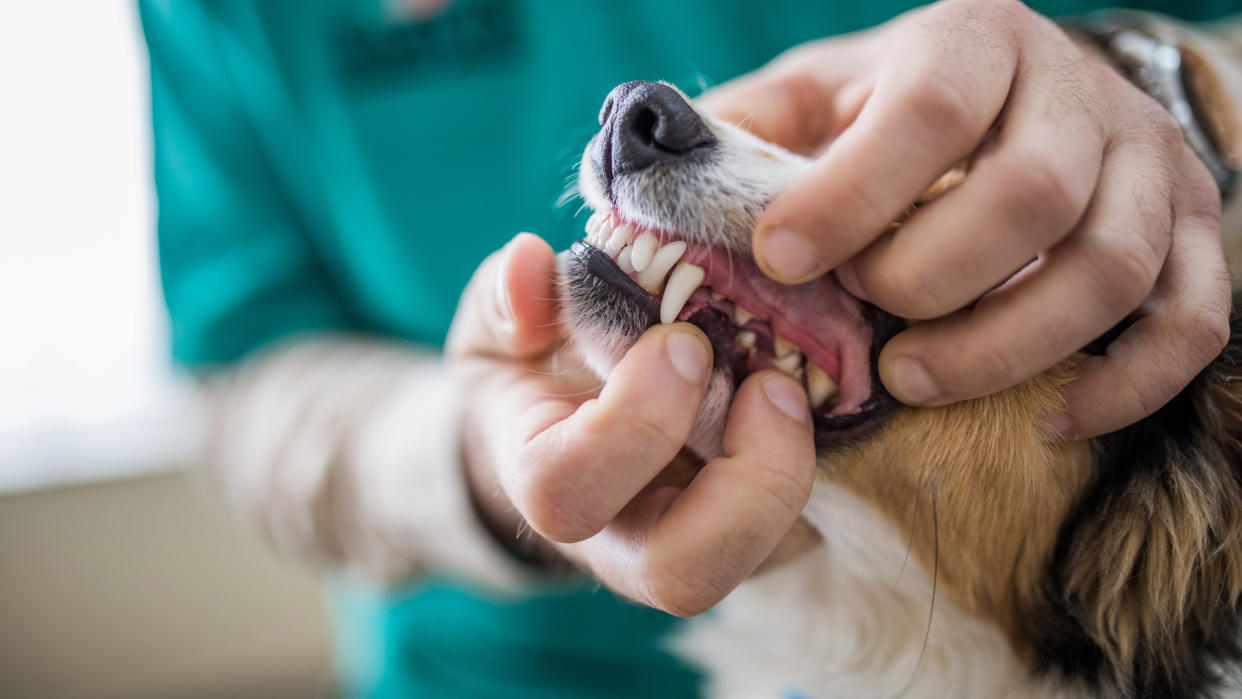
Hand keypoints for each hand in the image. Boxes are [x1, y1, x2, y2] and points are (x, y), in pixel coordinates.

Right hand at [446, 233, 818, 615]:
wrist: (565, 424)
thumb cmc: (534, 369)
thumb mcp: (503, 324)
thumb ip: (508, 298)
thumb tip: (529, 263)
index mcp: (546, 482)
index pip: (570, 492)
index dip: (633, 424)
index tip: (682, 340)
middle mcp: (621, 541)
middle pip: (681, 576)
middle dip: (742, 482)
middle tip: (771, 384)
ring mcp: (694, 546)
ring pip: (759, 562)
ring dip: (795, 474)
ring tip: (796, 386)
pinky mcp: (757, 536)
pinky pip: (807, 529)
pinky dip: (830, 466)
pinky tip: (826, 393)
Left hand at [700, 0, 1229, 438]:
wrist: (1016, 100)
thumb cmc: (890, 113)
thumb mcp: (811, 98)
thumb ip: (742, 133)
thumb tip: (652, 183)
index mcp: (973, 43)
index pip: (930, 110)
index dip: (853, 193)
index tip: (782, 257)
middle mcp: (1075, 93)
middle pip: (1031, 195)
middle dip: (931, 277)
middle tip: (864, 323)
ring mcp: (1150, 166)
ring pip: (1113, 267)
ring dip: (1008, 344)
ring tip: (916, 381)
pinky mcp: (1193, 237)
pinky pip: (1191, 323)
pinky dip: (1124, 385)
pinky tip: (1045, 420)